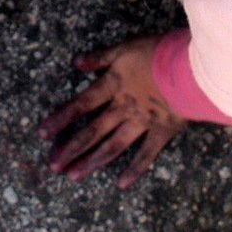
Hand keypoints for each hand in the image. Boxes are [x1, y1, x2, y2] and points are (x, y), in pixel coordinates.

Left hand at [36, 35, 185, 188]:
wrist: (190, 67)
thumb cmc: (158, 52)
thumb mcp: (125, 48)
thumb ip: (101, 58)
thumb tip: (76, 63)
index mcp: (113, 86)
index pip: (80, 104)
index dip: (61, 119)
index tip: (42, 134)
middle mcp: (123, 108)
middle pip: (92, 131)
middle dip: (71, 148)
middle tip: (53, 165)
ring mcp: (142, 122)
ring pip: (113, 146)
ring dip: (93, 161)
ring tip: (74, 176)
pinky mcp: (162, 131)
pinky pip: (146, 154)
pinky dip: (134, 169)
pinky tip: (121, 184)